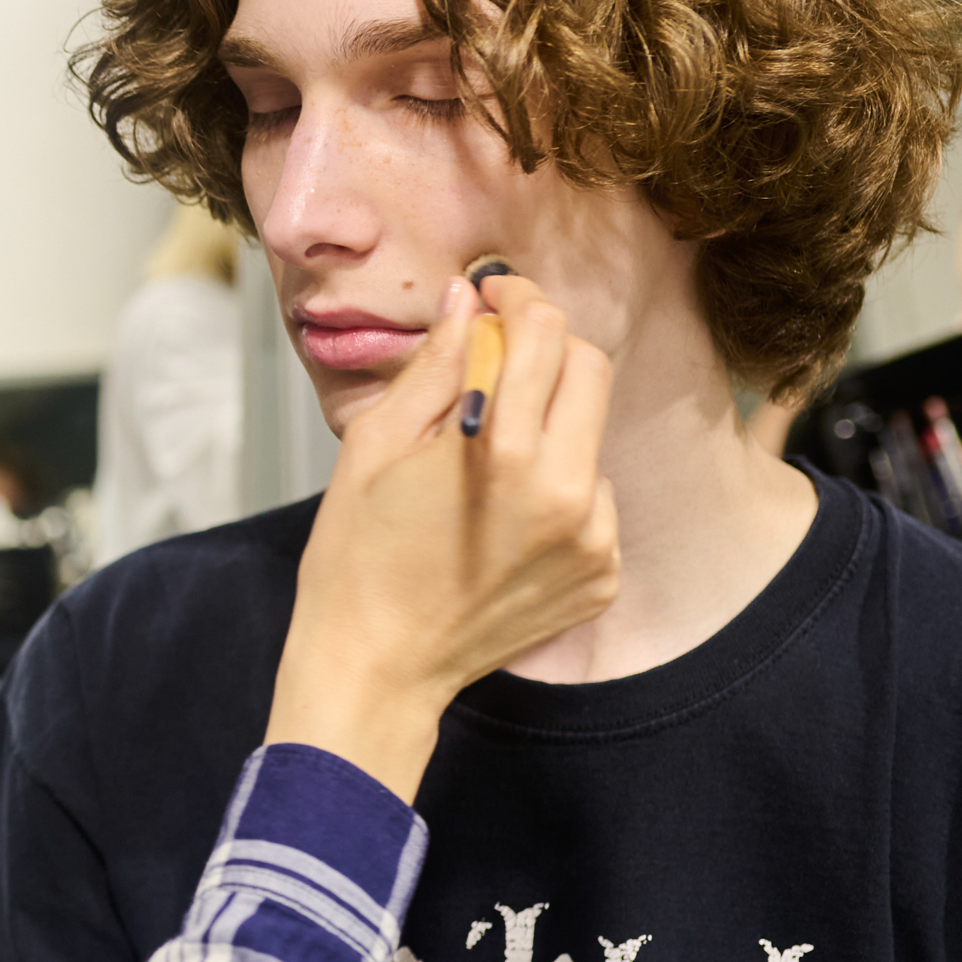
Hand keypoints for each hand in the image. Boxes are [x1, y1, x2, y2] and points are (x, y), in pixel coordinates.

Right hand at [265, 273, 620, 800]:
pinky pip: (594, 501)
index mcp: (506, 452)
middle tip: (496, 360)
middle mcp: (568, 493)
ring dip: (549, 427)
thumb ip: (434, 365)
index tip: (492, 296)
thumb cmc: (357, 556)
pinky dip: (556, 492)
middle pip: (590, 370)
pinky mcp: (603, 576)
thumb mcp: (374, 445)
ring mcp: (594, 540)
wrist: (376, 666)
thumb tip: (464, 300)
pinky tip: (503, 518)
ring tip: (485, 464)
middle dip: (546, 350)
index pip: (545, 331)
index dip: (517, 298)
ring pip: (591, 437)